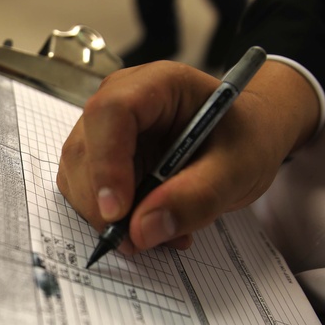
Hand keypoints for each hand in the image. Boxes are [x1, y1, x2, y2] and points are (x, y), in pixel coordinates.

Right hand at [56, 61, 319, 252]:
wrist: (246, 138)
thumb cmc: (246, 137)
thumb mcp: (238, 168)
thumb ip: (196, 197)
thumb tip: (142, 231)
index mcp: (158, 84)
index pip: (111, 112)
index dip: (107, 162)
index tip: (118, 212)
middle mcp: (120, 99)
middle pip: (84, 148)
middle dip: (102, 202)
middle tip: (137, 241)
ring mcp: (105, 128)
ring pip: (77, 174)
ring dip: (105, 215)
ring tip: (159, 234)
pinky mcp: (102, 156)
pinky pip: (87, 191)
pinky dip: (110, 218)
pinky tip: (149, 225)